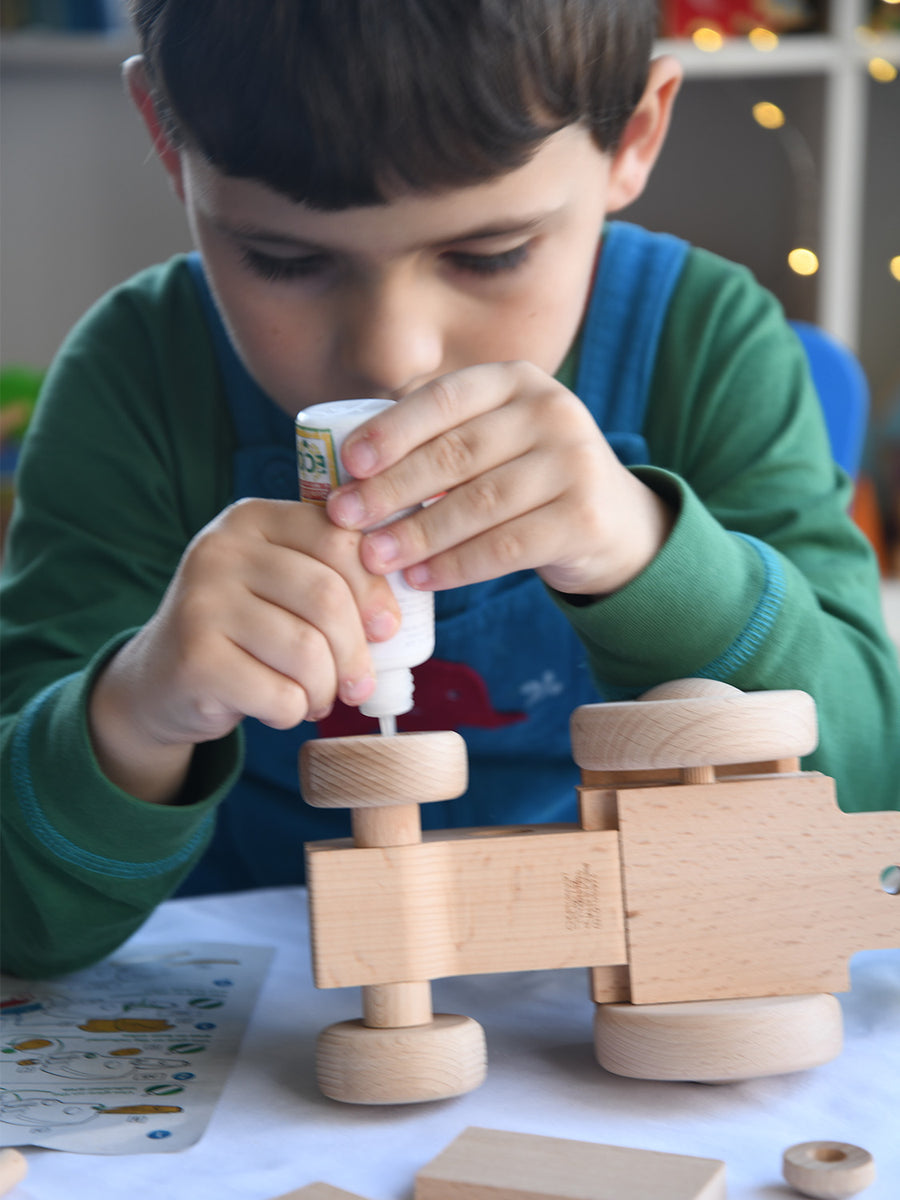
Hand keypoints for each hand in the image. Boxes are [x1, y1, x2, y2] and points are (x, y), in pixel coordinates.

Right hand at [89, 499, 398, 801]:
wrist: (160, 681)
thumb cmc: (244, 632)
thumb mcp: (279, 585)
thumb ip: (330, 579)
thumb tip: (394, 619)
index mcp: (253, 519)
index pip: (337, 540)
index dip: (375, 590)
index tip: (386, 629)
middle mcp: (221, 549)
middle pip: (327, 598)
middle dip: (356, 652)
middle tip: (359, 684)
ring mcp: (201, 602)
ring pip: (307, 652)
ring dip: (325, 689)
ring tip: (317, 698)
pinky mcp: (195, 659)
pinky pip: (280, 695)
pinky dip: (294, 712)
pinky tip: (280, 708)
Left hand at [326, 361, 673, 596]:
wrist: (613, 520)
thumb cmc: (526, 477)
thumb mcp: (493, 438)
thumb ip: (437, 437)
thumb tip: (343, 463)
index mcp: (515, 380)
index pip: (443, 398)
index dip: (391, 431)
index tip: (347, 465)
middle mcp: (551, 410)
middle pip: (456, 453)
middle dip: (392, 488)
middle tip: (346, 518)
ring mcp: (574, 462)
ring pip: (479, 503)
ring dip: (419, 534)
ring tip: (375, 557)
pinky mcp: (584, 517)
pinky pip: (506, 546)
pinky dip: (457, 566)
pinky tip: (422, 579)